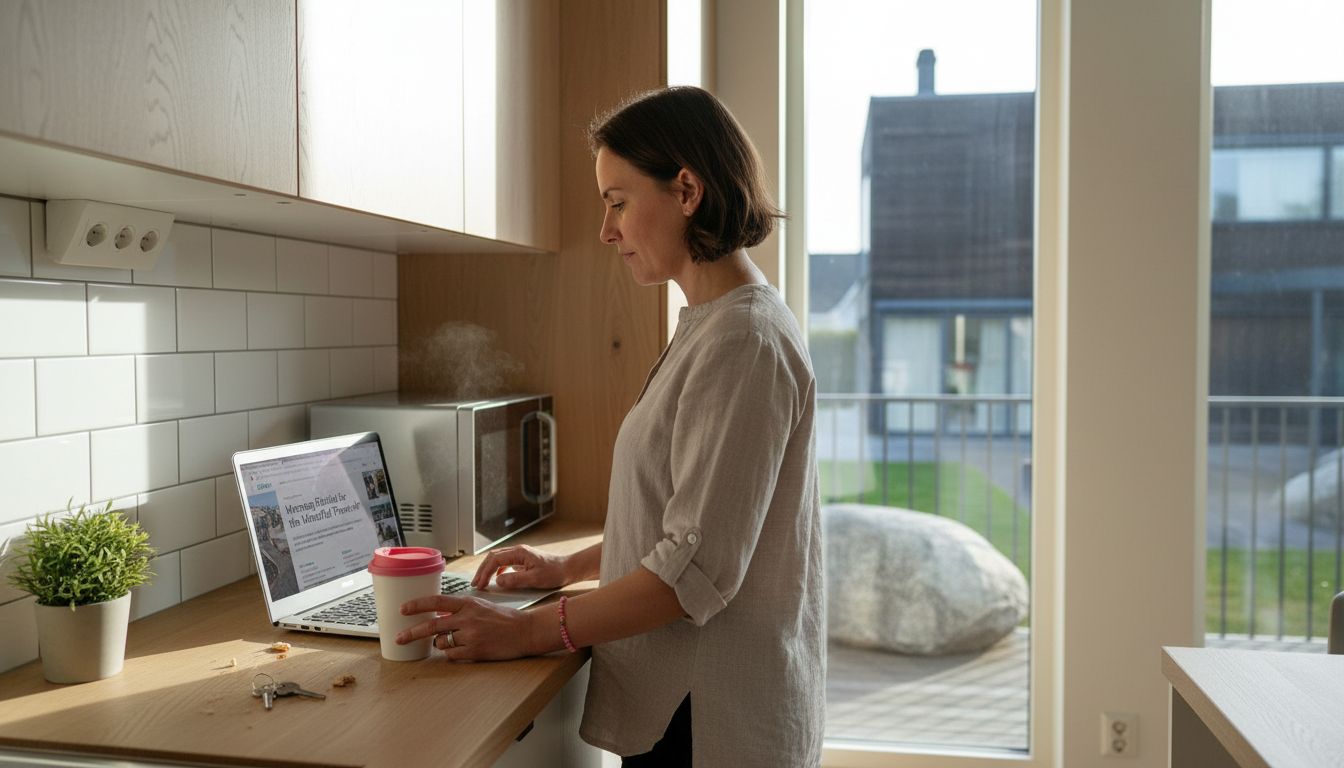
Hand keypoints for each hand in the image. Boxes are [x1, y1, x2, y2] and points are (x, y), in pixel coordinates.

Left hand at [395, 594, 536, 661]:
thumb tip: (438, 615)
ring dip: (441, 643)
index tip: (403, 609)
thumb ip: (460, 610)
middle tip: (399, 638)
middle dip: (412, 633)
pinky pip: (452, 655)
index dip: (417, 605)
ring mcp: (471, 635)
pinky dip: (452, 653)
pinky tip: (464, 649)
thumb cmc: (504, 618)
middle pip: (432, 625)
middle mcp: (467, 618)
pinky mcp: (475, 650)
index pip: (436, 601)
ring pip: (441, 642)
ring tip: (454, 640)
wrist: (525, 631)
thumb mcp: (481, 606)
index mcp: (468, 603)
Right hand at [471, 544, 569, 589]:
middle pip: (493, 557)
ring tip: (481, 582)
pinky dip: (496, 571)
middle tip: (475, 584)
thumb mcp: (535, 579)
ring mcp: (520, 556)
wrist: (568, 569)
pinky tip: (495, 580)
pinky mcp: (522, 561)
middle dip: (482, 570)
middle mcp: (518, 551)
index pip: (494, 559)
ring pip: (497, 559)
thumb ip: (515, 580)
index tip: (479, 584)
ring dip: (487, 570)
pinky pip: (504, 563)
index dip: (484, 572)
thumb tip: (497, 581)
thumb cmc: (554, 573)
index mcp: (519, 552)